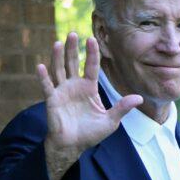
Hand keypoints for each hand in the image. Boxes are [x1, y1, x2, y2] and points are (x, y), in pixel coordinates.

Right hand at [38, 33, 142, 179]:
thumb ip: (122, 108)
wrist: (73, 145)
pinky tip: (40, 66)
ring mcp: (62, 92)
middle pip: (73, 63)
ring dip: (57, 57)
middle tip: (72, 33)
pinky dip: (43, 77)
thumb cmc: (91, 133)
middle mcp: (74, 86)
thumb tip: (139, 98)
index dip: (92, 53)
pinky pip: (47, 86)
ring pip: (59, 70)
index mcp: (89, 88)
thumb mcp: (110, 120)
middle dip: (72, 49)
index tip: (92, 38)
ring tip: (57, 42)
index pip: (92, 67)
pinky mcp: (52, 100)